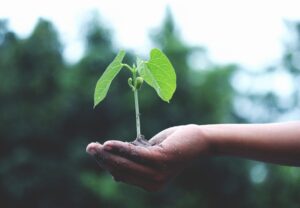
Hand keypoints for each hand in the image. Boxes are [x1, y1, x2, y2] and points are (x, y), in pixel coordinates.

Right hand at [86, 124, 210, 190]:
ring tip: (94, 146)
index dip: (107, 164)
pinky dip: (121, 148)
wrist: (198, 140)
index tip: (96, 153)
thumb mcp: (150, 155)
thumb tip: (113, 172)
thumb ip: (135, 162)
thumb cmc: (173, 145)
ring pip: (125, 164)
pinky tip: (108, 144)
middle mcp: (153, 183)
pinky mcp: (161, 160)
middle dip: (103, 159)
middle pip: (121, 170)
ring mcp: (157, 174)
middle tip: (89, 148)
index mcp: (150, 184)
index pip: (122, 175)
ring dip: (107, 154)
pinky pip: (135, 154)